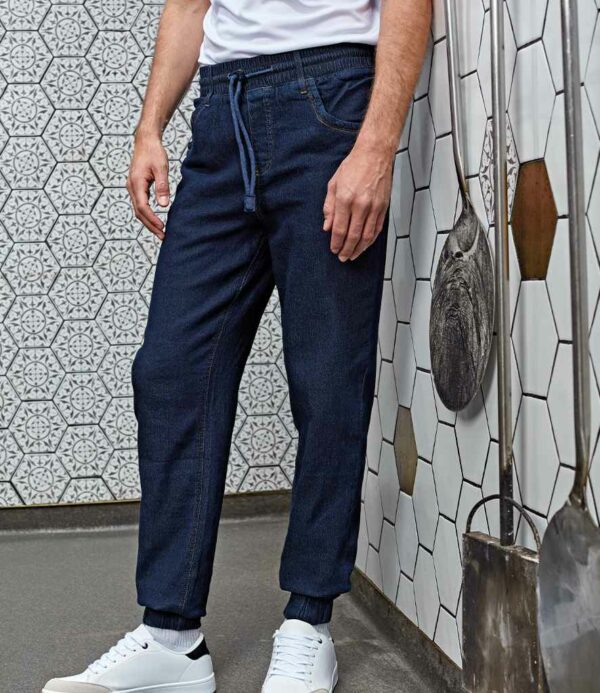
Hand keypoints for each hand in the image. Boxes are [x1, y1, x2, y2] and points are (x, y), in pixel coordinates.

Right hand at [127, 133, 169, 239]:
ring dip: (148, 222)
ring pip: (138, 210)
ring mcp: (132, 188)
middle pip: (139, 213)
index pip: (143, 207)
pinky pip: (140, 205)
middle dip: (150, 226)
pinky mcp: (136, 187)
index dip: (153, 219)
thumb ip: (163, 186)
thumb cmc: (154, 152)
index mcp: (136, 183)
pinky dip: (147, 215)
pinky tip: (156, 220)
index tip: (162, 228)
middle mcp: (131, 187)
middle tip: (163, 236)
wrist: (145, 141)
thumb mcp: (161, 168)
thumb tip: (164, 205)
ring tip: (160, 232)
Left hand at [323, 140, 392, 261]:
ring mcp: (374, 207)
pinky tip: (365, 245)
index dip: (336, 243)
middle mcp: (360, 205)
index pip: (339, 228)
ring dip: (359, 248)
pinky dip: (371, 240)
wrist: (375, 154)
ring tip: (353, 256)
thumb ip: (329, 207)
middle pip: (353, 235)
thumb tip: (327, 227)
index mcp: (345, 199)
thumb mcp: (333, 184)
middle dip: (347, 249)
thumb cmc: (353, 166)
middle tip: (342, 258)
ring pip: (367, 235)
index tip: (334, 249)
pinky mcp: (383, 207)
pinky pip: (377, 229)